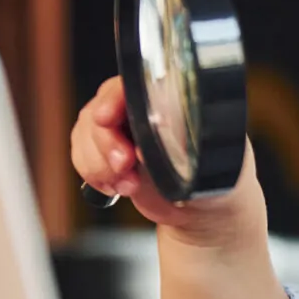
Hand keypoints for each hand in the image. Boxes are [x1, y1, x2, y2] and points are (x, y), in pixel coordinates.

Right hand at [69, 76, 261, 234]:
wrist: (204, 212)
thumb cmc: (217, 180)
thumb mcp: (210, 161)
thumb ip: (184, 141)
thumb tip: (161, 128)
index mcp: (166, 100)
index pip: (128, 87)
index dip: (112, 100)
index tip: (107, 118)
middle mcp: (138, 110)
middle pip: (99, 111)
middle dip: (105, 143)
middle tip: (124, 166)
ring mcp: (119, 130)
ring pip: (84, 135)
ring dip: (99, 165)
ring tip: (129, 184)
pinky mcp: (106, 153)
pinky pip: (81, 156)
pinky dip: (94, 175)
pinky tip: (119, 187)